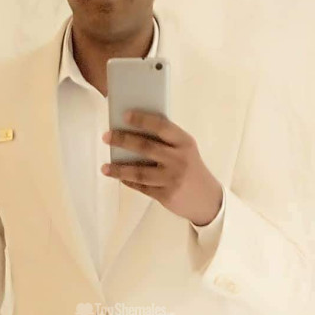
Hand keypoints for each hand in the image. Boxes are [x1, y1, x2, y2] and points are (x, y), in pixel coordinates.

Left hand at [101, 110, 223, 225]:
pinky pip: (142, 187)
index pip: (161, 126)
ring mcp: (172, 179)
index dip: (142, 120)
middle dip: (123, 140)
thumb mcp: (186, 151)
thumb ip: (166, 141)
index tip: (124, 115)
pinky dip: (129, 181)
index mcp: (185, 142)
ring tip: (105, 167)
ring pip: (139, 172)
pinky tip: (119, 177)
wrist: (208, 199)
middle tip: (107, 136)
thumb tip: (134, 131)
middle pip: (146, 147)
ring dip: (119, 169)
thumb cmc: (192, 169)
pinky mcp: (166, 195)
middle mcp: (179, 159)